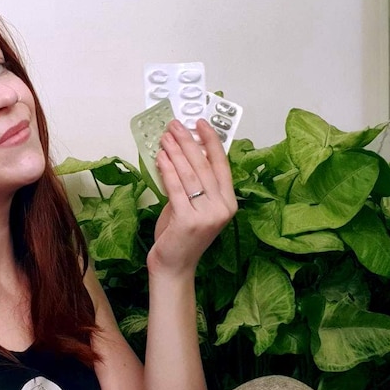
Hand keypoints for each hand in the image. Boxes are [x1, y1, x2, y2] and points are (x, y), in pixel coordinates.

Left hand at [147, 119, 237, 276]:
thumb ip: (192, 185)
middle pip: (204, 166)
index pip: (221, 165)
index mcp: (228, 203)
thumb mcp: (192, 206)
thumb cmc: (181, 237)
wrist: (175, 267)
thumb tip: (181, 153)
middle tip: (175, 125)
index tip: (200, 123)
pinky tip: (160, 157)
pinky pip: (176, 188)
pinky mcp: (188, 220)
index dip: (211, 141)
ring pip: (189, 174)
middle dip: (188, 141)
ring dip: (175, 151)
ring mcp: (207, 215)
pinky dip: (167, 169)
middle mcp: (222, 208)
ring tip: (165, 137)